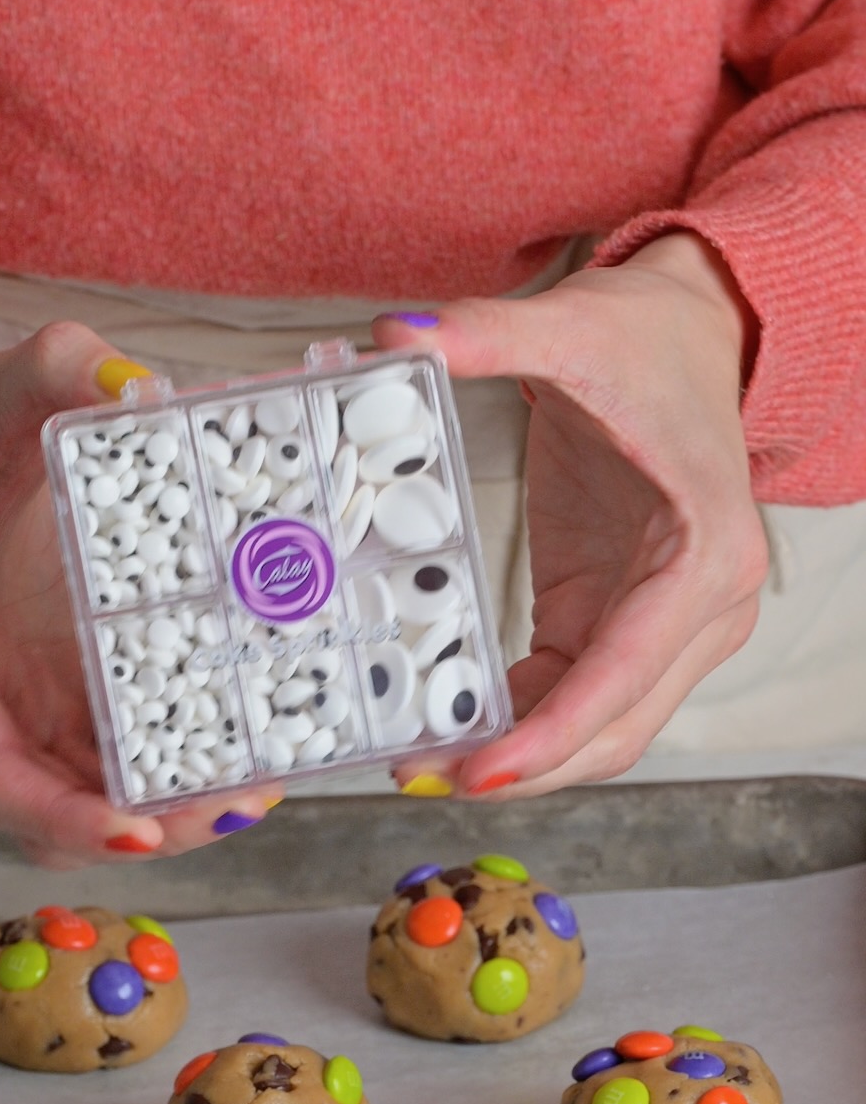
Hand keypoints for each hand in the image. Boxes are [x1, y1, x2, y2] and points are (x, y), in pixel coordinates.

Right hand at [0, 322, 278, 861]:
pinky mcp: (81, 694)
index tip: (136, 831)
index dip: (61, 816)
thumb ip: (55, 368)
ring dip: (181, 812)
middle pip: (56, 817)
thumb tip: (132, 382)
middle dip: (148, 828)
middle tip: (242, 806)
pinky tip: (260, 748)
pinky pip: (134, 755)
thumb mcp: (1, 381)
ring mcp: (35, 706)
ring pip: (102, 799)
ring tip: (265, 790)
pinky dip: (191, 767)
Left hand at [373, 233, 768, 795]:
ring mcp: (668, 625)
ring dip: (518, 758)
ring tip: (422, 762)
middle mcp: (706, 609)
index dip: (551, 734)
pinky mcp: (622, 621)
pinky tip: (451, 725)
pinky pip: (571, 696)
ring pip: (598, 730)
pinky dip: (517, 721)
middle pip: (615, 729)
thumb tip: (397, 336)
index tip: (481, 773)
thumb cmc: (645, 339)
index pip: (624, 674)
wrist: (687, 333)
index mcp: (706, 555)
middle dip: (524, 768)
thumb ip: (485, 334)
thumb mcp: (568, 326)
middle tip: (422, 777)